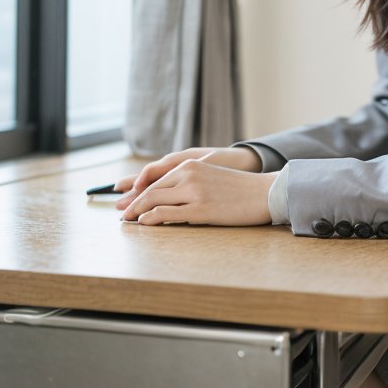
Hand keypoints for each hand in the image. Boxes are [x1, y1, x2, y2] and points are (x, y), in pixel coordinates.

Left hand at [116, 157, 277, 225]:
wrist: (264, 193)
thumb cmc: (240, 189)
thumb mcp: (210, 176)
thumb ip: (189, 181)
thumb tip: (167, 197)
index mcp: (190, 164)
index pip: (155, 179)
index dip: (138, 192)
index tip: (127, 201)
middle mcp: (188, 174)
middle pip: (150, 189)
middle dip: (132, 203)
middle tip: (122, 213)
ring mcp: (193, 191)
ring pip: (154, 200)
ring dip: (137, 211)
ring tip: (129, 220)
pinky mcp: (199, 209)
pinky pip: (166, 214)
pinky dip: (150, 218)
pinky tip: (143, 223)